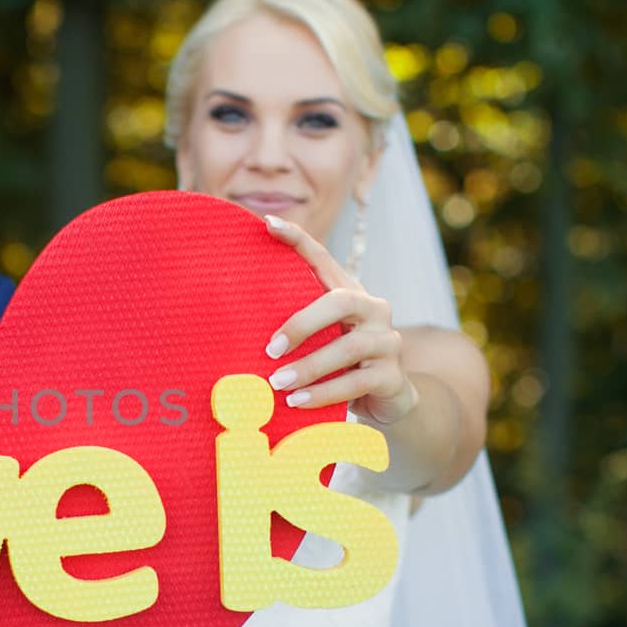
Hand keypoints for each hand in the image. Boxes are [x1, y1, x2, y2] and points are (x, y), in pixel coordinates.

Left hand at [262, 214, 418, 425]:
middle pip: (341, 302)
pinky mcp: (392, 376)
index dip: (298, 240)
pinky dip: (324, 393)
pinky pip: (356, 383)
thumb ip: (293, 329)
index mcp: (349, 294)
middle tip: (270, 349)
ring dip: (309, 367)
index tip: (267, 224)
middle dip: (302, 323)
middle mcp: (373, 310)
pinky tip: (298, 402)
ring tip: (277, 384)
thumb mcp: (317, 342)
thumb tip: (234, 325)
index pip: (323, 259)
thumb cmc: (339, 366)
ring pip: (349, 348)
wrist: (388, 401)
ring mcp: (387, 341)